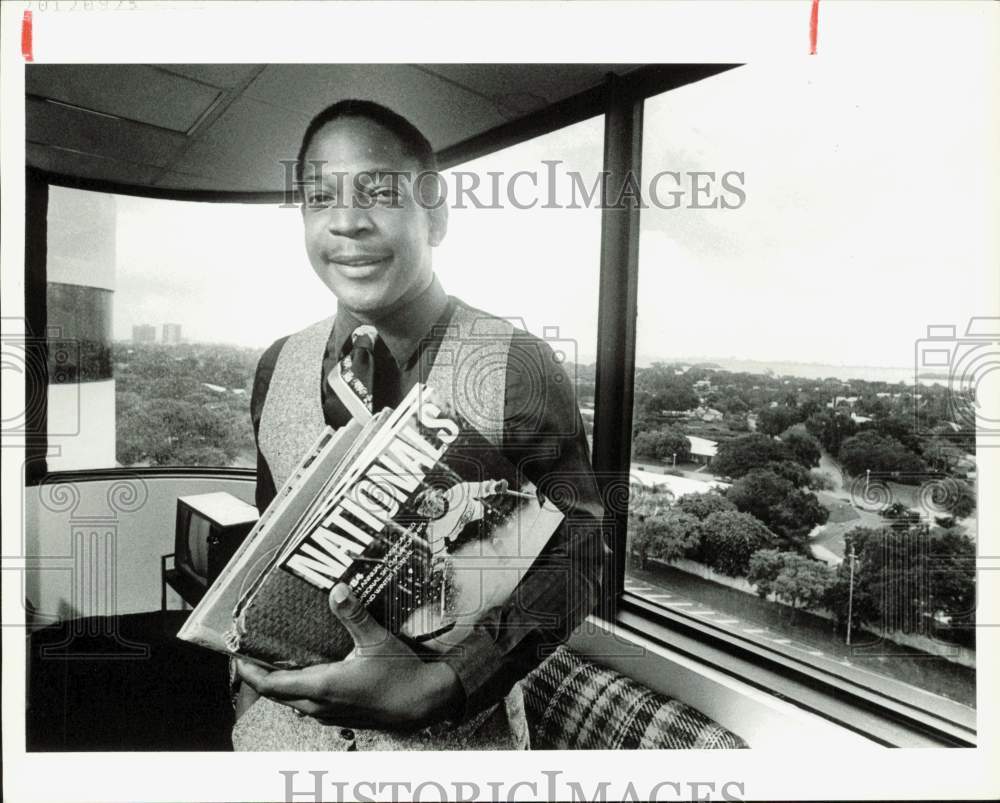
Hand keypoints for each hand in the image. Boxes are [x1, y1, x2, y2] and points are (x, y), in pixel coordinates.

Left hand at [236, 583, 463, 729]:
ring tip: (275, 661)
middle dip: (260, 675)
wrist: (422, 703)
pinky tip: (307, 674)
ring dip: (279, 684)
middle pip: (276, 694)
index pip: (270, 684)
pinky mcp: (341, 716)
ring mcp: (329, 714)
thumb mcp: (376, 640)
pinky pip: (308, 705)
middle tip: (251, 653)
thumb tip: (337, 590)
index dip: (249, 671)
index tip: (237, 655)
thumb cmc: (400, 675)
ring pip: (292, 701)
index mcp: (322, 686)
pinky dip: (298, 689)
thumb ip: (353, 615)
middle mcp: (320, 705)